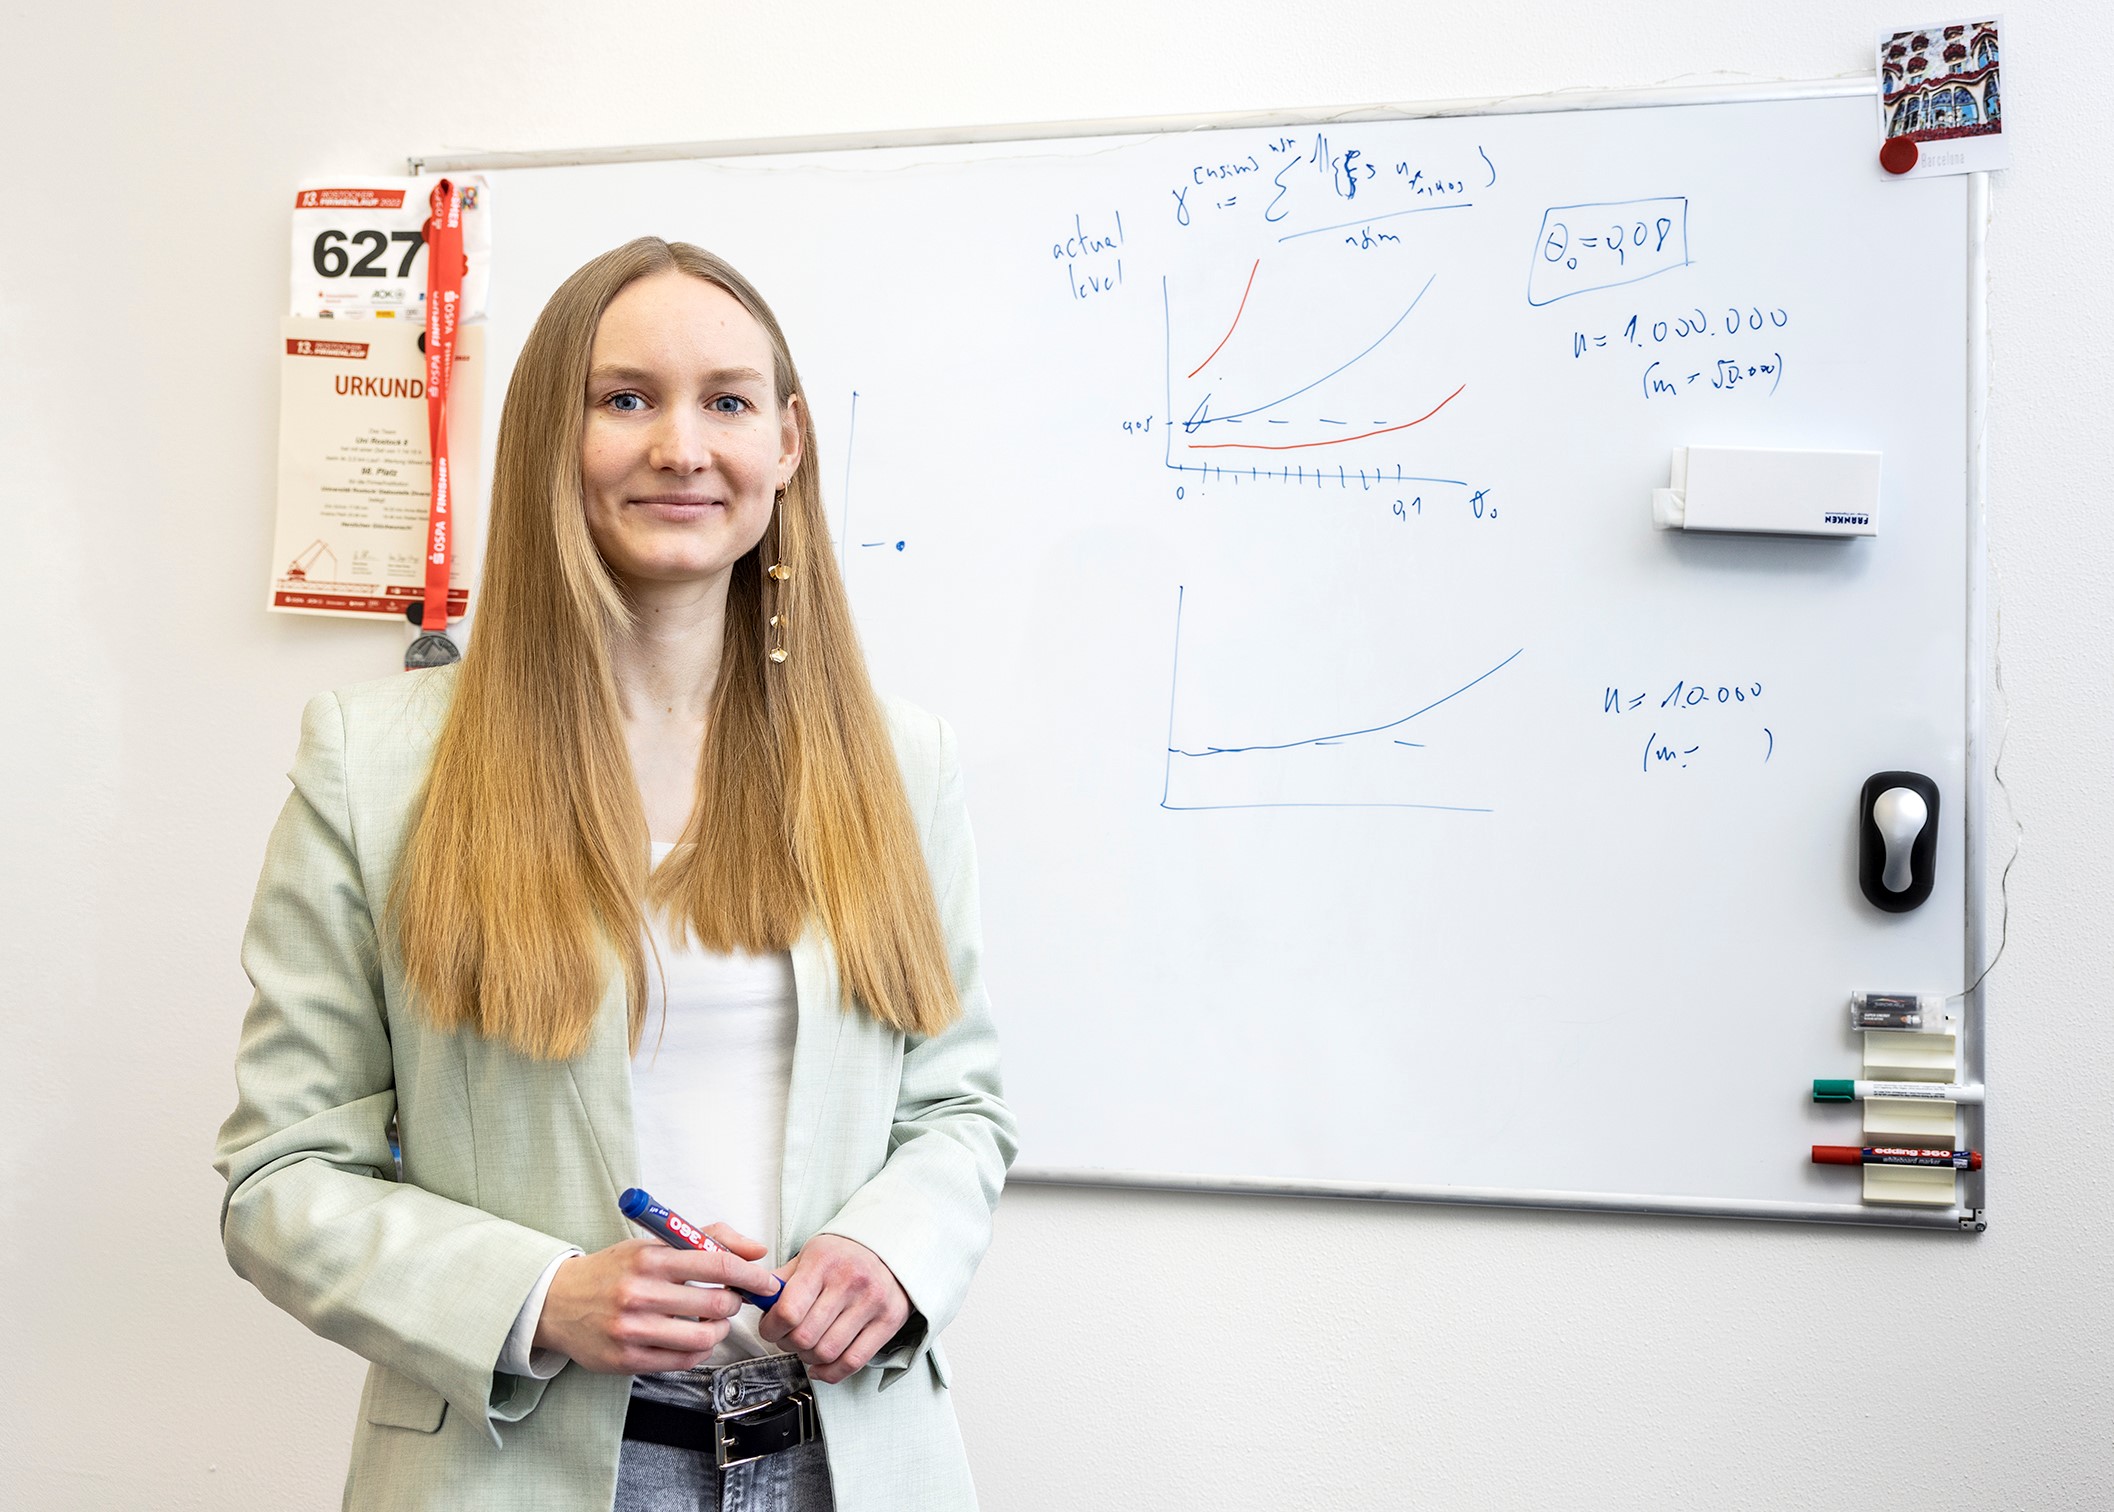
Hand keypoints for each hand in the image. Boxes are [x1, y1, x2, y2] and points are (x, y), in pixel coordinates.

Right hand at [533, 1228, 779, 1374]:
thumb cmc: (614, 1270)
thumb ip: (708, 1239)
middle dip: (734, 1304)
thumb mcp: (654, 1243)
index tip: (767, 1283)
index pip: (717, 1265)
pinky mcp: (626, 1359)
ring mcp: (632, 1329)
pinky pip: (683, 1361)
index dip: (751, 1276)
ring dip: (719, 1330)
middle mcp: (639, 1293)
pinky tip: (693, 1339)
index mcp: (650, 1258)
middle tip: (731, 1301)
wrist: (556, 1303)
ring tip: (712, 1322)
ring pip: (703, 1337)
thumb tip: (756, 1251)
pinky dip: (698, 1350)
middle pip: (716, 1304)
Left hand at [757, 1234, 910, 1384]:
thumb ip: (781, 1280)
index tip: (770, 1328)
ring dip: (808, 1358)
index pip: (788, 1311)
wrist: (891, 1247)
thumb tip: (752, 1299)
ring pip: (827, 1352)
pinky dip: (830, 1373)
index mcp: (824, 1262)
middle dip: (788, 1344)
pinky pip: (853, 1361)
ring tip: (807, 1347)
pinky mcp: (889, 1321)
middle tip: (788, 1338)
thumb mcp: (809, 1255)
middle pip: (805, 1337)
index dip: (771, 1329)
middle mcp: (850, 1281)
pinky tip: (820, 1366)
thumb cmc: (844, 1255)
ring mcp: (872, 1303)